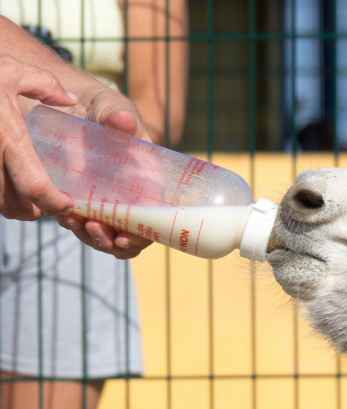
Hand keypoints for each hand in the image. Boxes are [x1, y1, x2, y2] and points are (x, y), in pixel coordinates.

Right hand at [0, 54, 75, 219]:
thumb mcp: (12, 70)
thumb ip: (45, 84)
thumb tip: (70, 99)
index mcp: (8, 137)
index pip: (34, 185)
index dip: (53, 202)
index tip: (66, 204)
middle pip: (11, 203)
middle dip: (30, 211)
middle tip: (45, 207)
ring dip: (10, 206)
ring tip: (26, 200)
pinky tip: (5, 185)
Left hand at [57, 89, 153, 257]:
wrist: (69, 102)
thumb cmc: (100, 104)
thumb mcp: (110, 106)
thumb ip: (117, 115)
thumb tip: (124, 120)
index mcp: (147, 178)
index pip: (154, 217)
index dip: (142, 234)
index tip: (123, 238)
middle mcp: (130, 195)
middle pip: (130, 234)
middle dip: (112, 241)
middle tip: (92, 228)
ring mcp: (107, 200)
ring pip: (106, 235)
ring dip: (91, 236)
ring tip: (73, 220)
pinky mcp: (83, 200)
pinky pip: (83, 225)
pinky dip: (75, 226)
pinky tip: (64, 215)